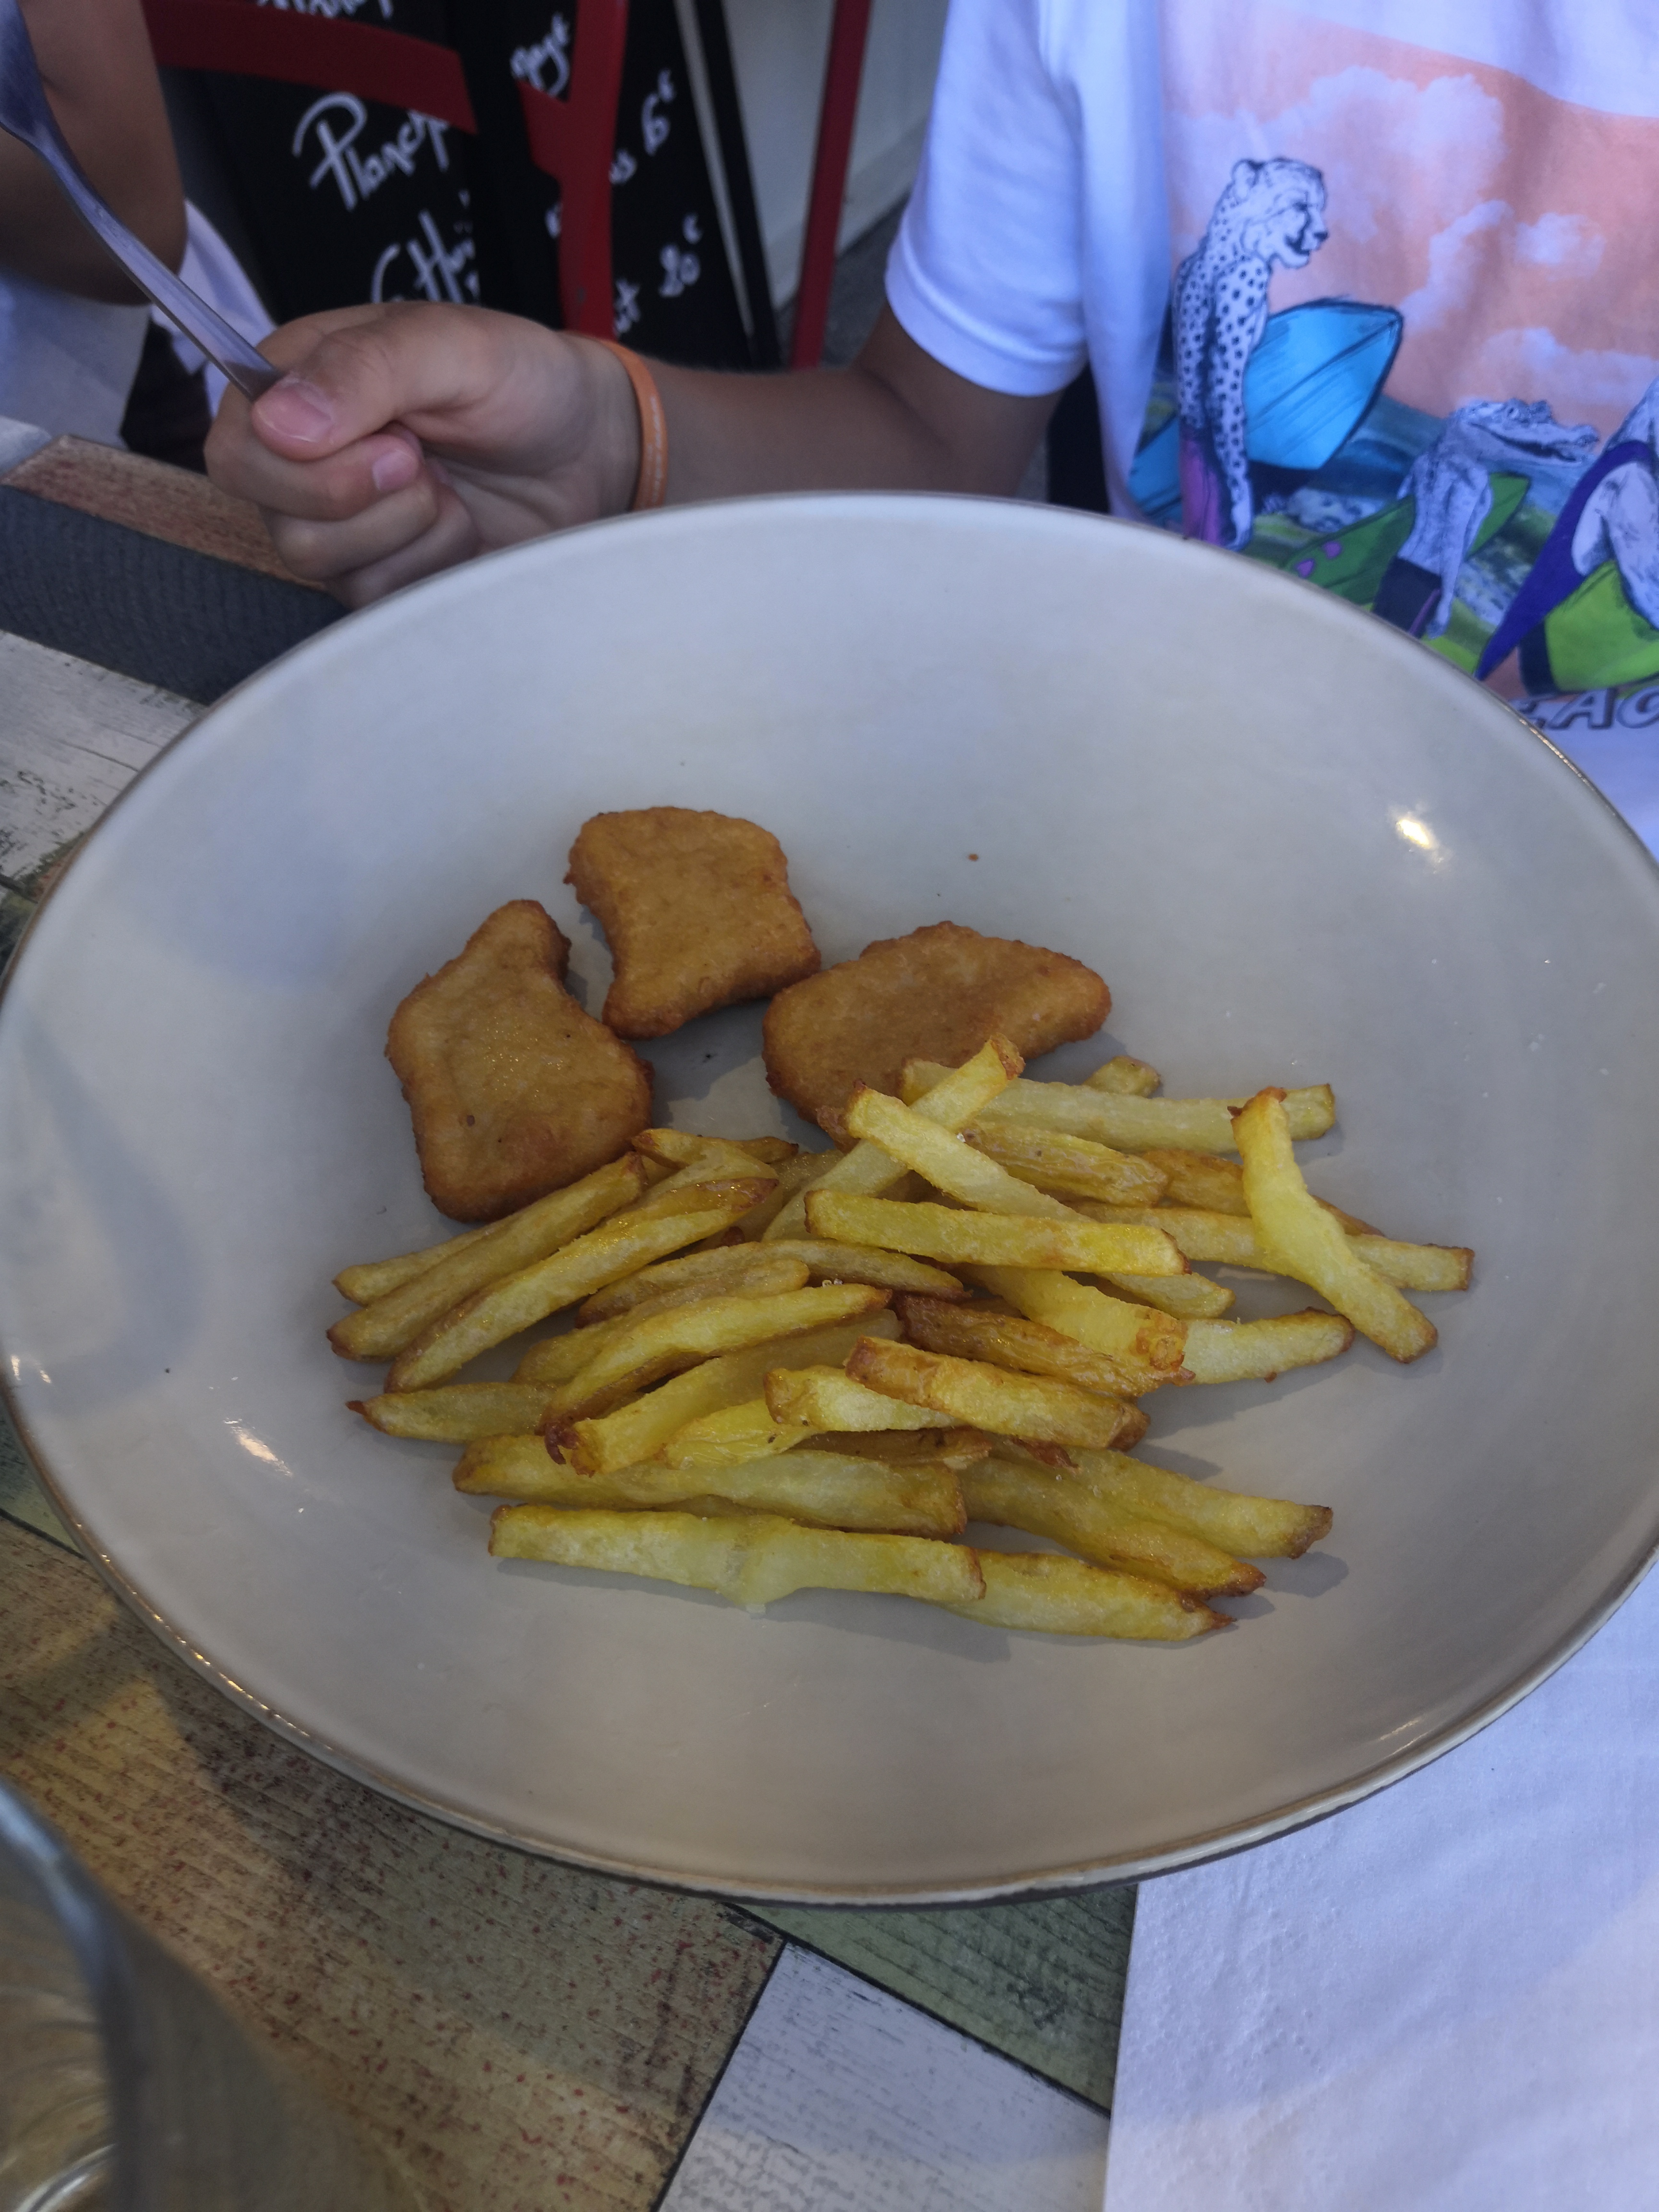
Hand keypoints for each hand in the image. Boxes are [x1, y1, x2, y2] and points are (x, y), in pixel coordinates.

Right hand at [205, 303, 639, 606]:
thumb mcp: (451, 346)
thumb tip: (276, 421)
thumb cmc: (521, 381)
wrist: (590, 450)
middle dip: (364, 499)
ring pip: (322, 565)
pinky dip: (431, 565)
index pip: (236, 450)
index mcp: (298, 384)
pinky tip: (462, 527)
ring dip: (407, 529)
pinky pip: (375, 598)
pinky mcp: (384, 574)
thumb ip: (364, 369)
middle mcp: (303, 460)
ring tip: (450, 488)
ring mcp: (341, 525)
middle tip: (425, 460)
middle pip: (275, 519)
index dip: (303, 465)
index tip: (396, 441)